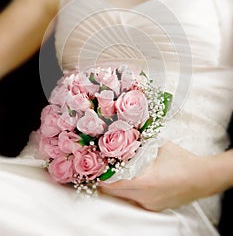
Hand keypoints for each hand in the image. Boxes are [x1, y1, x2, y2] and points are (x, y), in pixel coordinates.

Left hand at [99, 141, 213, 211]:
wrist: (203, 178)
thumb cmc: (182, 161)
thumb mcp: (160, 146)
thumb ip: (143, 142)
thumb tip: (130, 133)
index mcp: (145, 182)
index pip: (115, 185)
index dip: (102, 178)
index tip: (95, 172)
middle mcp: (145, 197)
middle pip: (116, 194)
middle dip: (107, 184)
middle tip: (103, 171)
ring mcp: (151, 204)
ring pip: (127, 198)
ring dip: (119, 188)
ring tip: (117, 174)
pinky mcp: (156, 207)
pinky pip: (137, 200)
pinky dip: (131, 192)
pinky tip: (135, 180)